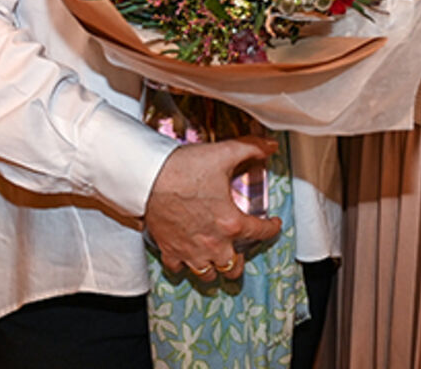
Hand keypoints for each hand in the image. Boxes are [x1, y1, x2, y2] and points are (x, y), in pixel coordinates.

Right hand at [143, 136, 280, 281]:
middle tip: (241, 249)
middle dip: (240, 260)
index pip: (261, 232)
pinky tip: (187, 258)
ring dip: (215, 268)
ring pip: (208, 275)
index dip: (272, 229)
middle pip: (233, 267)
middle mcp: (213, 243)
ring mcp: (190, 250)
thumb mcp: (224, 153)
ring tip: (217, 259)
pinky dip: (184, 266)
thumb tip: (270, 145)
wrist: (147, 176)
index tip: (273, 225)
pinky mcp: (170, 249)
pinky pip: (178, 269)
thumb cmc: (183, 167)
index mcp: (231, 223)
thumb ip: (251, 148)